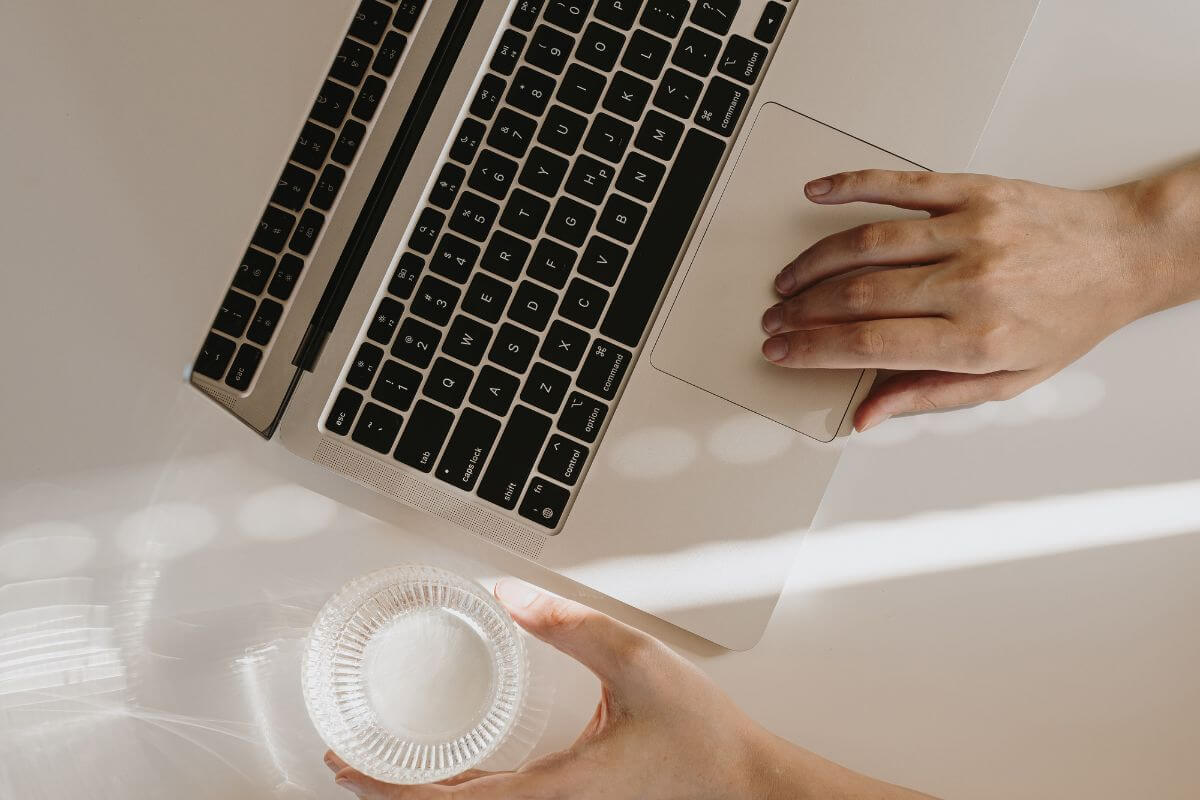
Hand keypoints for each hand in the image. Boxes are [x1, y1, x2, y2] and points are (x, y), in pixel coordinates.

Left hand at [324, 580, 932, 799]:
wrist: (750, 787)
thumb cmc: (706, 741)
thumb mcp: (639, 663)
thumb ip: (572, 626)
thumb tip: (508, 596)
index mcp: (556, 790)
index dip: (387, 789)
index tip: (347, 766)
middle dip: (393, 794)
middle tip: (349, 761)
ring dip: (427, 796)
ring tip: (389, 767)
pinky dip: (467, 792)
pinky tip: (460, 771)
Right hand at [761, 165, 1199, 429]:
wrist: (1126, 253)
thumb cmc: (1072, 318)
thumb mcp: (1008, 381)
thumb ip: (931, 396)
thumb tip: (868, 414)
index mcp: (977, 338)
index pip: (870, 345)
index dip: (813, 349)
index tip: (781, 350)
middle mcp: (972, 282)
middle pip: (858, 295)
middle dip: (803, 311)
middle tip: (775, 319)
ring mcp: (971, 230)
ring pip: (867, 242)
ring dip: (814, 263)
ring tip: (788, 281)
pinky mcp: (975, 190)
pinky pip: (900, 184)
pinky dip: (851, 187)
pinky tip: (818, 194)